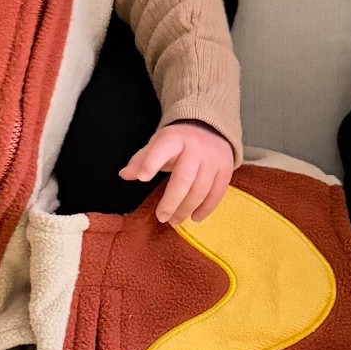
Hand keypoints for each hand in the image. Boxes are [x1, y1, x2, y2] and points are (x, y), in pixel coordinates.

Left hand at [120, 120, 234, 224]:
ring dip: (186, 209)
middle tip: (161, 217)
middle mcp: (196, 148)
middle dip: (171, 201)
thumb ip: (141, 160)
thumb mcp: (158, 144)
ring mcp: (213, 159)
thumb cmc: (178, 142)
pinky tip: (194, 218)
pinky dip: (205, 209)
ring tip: (174, 221)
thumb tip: (124, 175)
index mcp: (174, 139)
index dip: (152, 163)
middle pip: (184, 178)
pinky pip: (217, 194)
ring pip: (201, 189)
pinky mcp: (225, 170)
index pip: (162, 149)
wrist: (211, 129)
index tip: (142, 178)